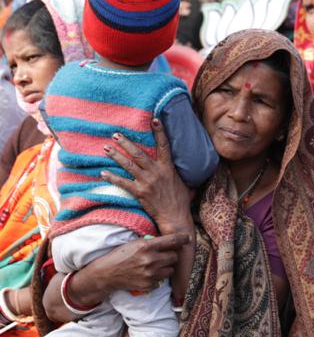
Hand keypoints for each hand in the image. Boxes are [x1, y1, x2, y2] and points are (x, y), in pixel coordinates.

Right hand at [43, 233, 188, 323]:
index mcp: (146, 246)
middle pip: (174, 256)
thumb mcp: (135, 243)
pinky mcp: (149, 285)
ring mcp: (150, 274)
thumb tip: (171, 239)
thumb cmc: (120, 255)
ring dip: (166, 266)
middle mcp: (150, 260)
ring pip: (171, 269)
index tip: (187, 238)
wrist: (106, 274)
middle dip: (170, 255)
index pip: (172, 241)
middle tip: (163, 255)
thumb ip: (152, 242)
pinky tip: (148, 273)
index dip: (182, 239)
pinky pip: (162, 279)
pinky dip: (159, 276)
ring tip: (155, 264)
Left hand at [100, 118, 193, 235]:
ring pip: (128, 165)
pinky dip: (112, 177)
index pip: (164, 146)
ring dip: (116, 156)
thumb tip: (187, 163)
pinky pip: (123, 183)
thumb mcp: (185, 182)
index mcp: (168, 168)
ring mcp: (147, 182)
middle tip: (115, 134)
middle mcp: (156, 172)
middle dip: (126, 143)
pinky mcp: (139, 193)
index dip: (159, 132)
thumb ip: (181, 171)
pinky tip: (103, 172)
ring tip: (106, 148)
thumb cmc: (181, 200)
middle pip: (139, 153)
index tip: (154, 120)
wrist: (175, 216)